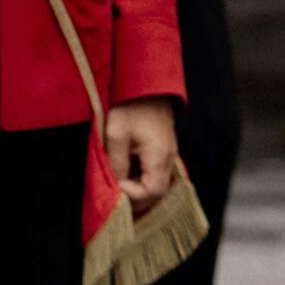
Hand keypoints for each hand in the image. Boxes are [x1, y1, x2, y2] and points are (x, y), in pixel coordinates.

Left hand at [104, 96, 179, 215]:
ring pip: (159, 185)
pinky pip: (157, 175)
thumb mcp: (116, 135)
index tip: (116, 184)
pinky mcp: (164, 150)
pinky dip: (144, 182)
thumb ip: (116, 164)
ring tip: (120, 187)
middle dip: (136, 199)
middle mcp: (169, 159)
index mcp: (159, 156)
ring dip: (140, 191)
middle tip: (116, 193)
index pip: (152, 192)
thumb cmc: (130, 107)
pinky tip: (129, 177)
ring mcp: (169, 155)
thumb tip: (116, 186)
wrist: (145, 85)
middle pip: (158, 193)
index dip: (133, 196)